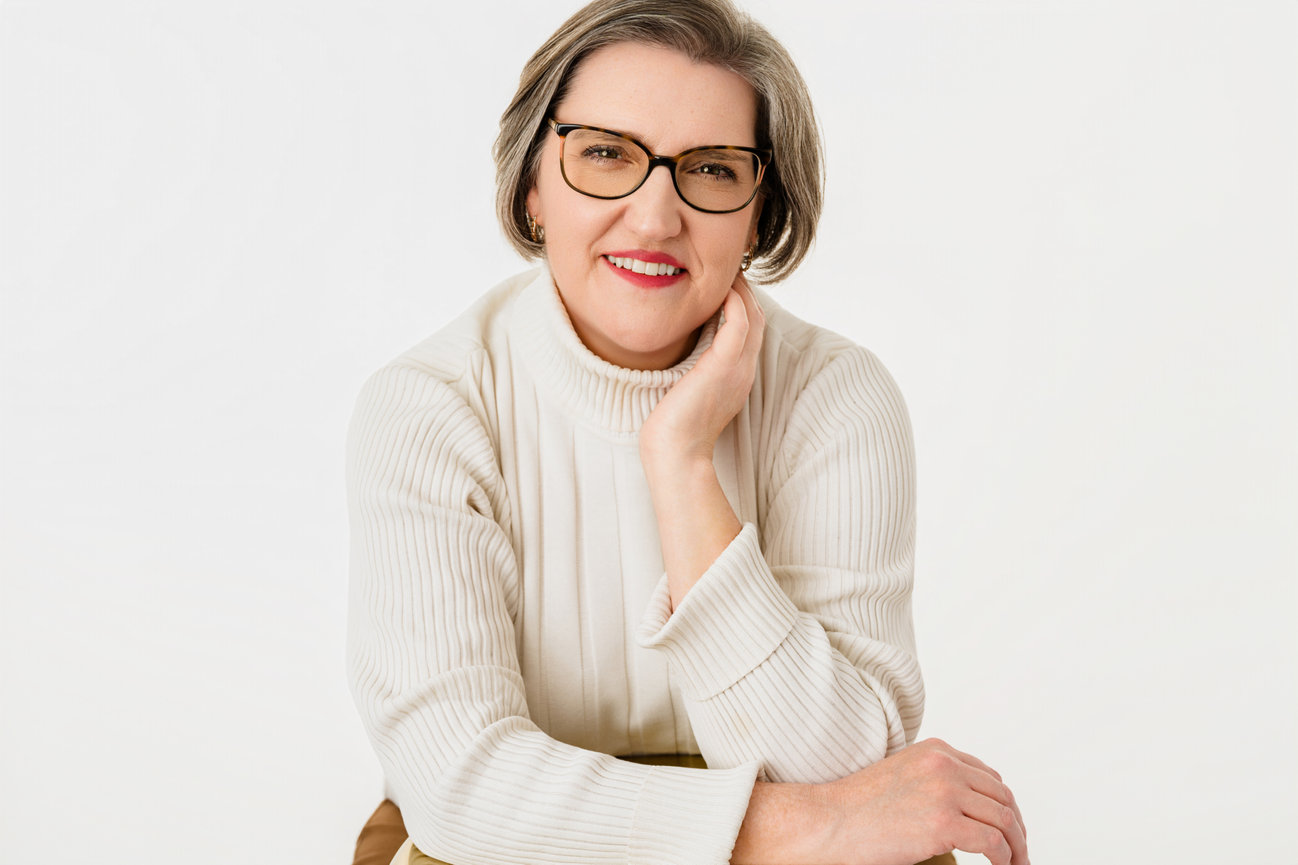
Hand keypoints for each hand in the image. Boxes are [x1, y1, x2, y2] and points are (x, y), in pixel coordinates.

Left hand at [640, 273, 764, 467]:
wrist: (676, 453)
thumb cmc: (675, 428)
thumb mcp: (691, 393)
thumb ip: (695, 371)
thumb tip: (683, 353)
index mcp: (737, 376)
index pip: (749, 332)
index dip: (741, 305)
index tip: (724, 285)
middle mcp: (743, 370)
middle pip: (757, 319)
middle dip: (745, 292)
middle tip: (728, 270)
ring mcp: (738, 368)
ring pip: (753, 316)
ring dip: (742, 290)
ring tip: (728, 271)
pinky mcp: (724, 365)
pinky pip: (739, 323)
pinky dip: (735, 302)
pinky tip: (723, 288)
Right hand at [815, 738, 1028, 864]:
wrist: (829, 820)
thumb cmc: (857, 807)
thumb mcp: (902, 776)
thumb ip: (933, 781)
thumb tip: (965, 808)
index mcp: (936, 751)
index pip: (989, 777)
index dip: (1004, 805)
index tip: (1009, 828)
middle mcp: (945, 764)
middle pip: (1002, 797)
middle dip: (1017, 827)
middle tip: (1019, 851)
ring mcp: (946, 791)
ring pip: (1004, 820)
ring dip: (1016, 847)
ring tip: (1015, 864)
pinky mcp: (944, 822)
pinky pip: (993, 843)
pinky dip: (1004, 859)